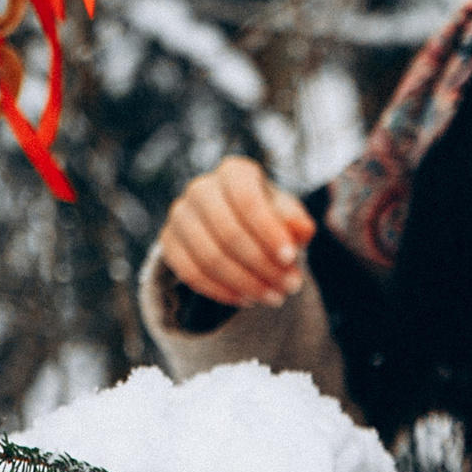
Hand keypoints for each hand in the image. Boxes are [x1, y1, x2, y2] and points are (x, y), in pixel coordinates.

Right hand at [154, 156, 315, 307]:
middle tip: (289, 287)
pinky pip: (190, 273)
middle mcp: (201, 188)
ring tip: (273, 297)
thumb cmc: (266, 217)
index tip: (291, 259)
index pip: (247, 199)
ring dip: (245, 283)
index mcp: (234, 172)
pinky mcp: (168, 241)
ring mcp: (180, 214)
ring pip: (209, 257)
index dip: (268, 231)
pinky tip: (245, 299)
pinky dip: (220, 291)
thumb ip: (296, 222)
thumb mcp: (286, 215)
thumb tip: (302, 229)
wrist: (233, 225)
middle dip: (262, 266)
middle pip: (228, 232)